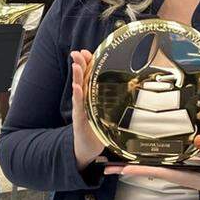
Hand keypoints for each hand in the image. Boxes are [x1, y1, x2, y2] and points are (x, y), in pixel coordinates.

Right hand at [70, 50, 104, 168]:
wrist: (87, 148)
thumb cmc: (96, 127)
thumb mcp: (103, 110)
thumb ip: (107, 98)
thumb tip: (123, 85)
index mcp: (90, 96)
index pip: (88, 76)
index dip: (87, 63)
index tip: (85, 51)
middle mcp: (83, 101)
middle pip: (81, 79)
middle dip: (79, 65)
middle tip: (76, 53)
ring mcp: (81, 110)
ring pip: (79, 90)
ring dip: (77, 77)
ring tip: (75, 64)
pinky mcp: (80, 121)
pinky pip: (79, 107)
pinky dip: (78, 97)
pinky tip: (77, 88)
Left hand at [104, 135, 199, 199]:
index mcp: (180, 174)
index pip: (156, 171)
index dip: (139, 169)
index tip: (123, 168)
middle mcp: (172, 173)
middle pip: (144, 171)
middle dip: (125, 169)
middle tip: (104, 168)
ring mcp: (171, 171)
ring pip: (146, 168)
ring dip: (128, 166)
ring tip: (109, 163)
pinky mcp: (173, 167)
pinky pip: (153, 164)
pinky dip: (140, 161)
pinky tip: (129, 157)